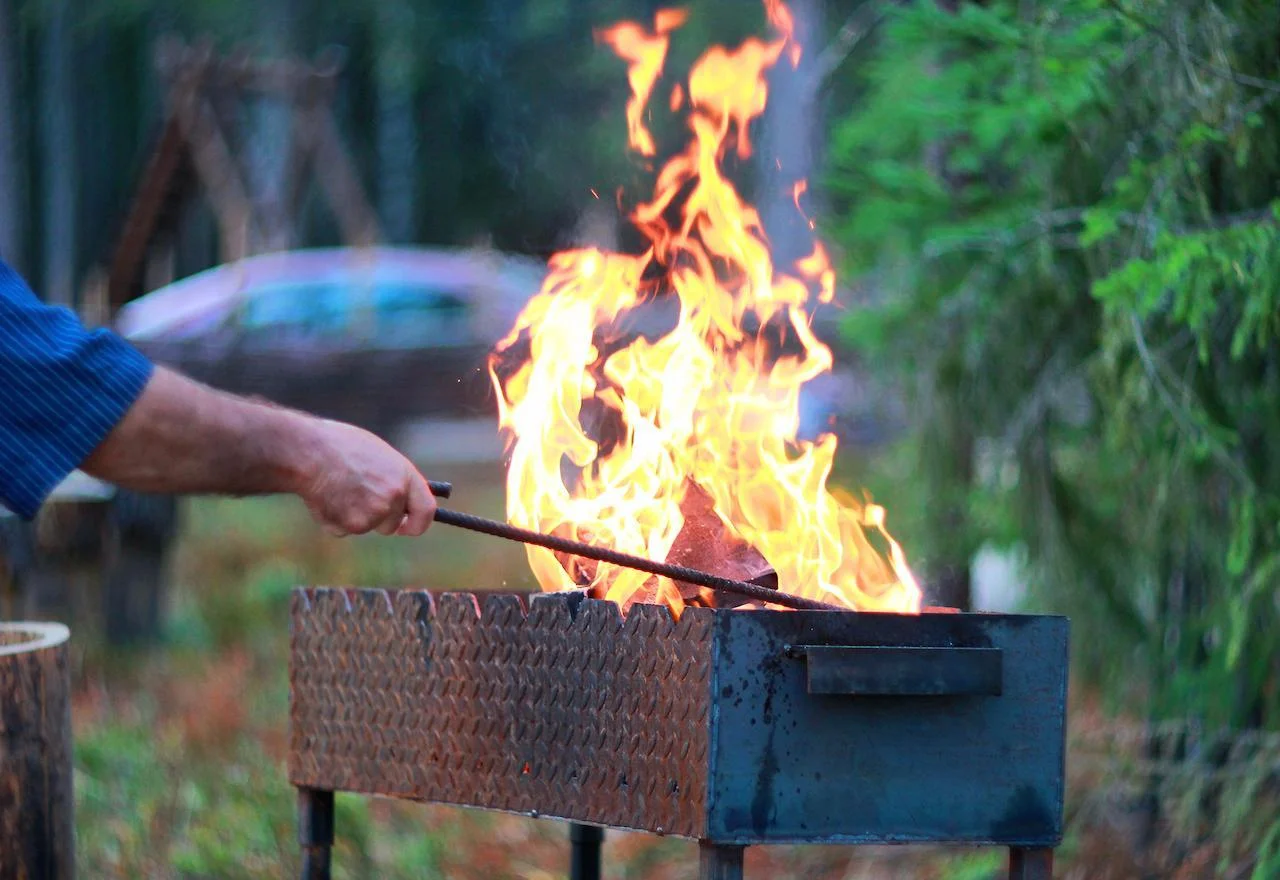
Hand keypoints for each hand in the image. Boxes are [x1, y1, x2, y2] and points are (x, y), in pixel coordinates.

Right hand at [294, 418, 435, 536]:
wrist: (309, 452)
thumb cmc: (339, 446)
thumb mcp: (377, 455)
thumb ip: (393, 479)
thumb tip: (400, 499)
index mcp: (404, 476)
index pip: (426, 511)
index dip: (418, 523)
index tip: (407, 526)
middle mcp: (393, 498)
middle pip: (392, 524)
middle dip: (378, 518)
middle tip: (357, 498)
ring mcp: (373, 514)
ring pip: (366, 527)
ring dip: (354, 517)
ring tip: (337, 489)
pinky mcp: (350, 527)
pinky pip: (343, 530)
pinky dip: (334, 519)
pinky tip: (325, 497)